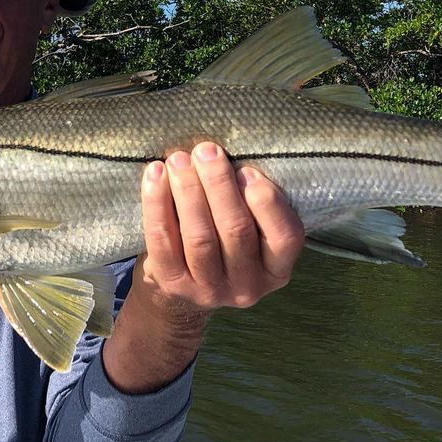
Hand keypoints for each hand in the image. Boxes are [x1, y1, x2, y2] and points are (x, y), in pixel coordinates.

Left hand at [139, 142, 304, 315]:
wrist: (184, 281)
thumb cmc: (224, 237)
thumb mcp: (253, 226)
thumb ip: (250, 200)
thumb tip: (229, 158)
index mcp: (277, 268)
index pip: (285, 237)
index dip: (267, 202)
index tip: (247, 170)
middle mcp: (248, 286)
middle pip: (236, 230)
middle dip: (219, 184)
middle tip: (205, 151)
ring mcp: (210, 290)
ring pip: (199, 237)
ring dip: (188, 191)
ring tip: (179, 160)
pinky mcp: (173, 284)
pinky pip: (163, 241)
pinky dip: (157, 203)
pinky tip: (156, 175)